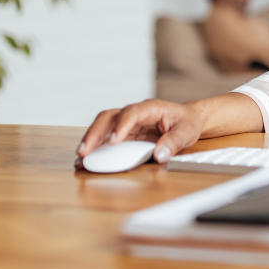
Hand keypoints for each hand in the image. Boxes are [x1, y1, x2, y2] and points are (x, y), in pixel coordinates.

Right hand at [76, 99, 203, 163]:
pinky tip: (86, 160)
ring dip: (90, 140)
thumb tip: (160, 155)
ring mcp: (126, 123)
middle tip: (85, 151)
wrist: (187, 119)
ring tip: (81, 158)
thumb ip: (174, 142)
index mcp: (151, 108)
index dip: (121, 126)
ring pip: (102, 125)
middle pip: (109, 117)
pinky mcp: (123, 133)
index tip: (113, 142)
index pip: (132, 113)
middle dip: (95, 133)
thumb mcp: (187, 131)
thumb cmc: (186, 123)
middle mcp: (134, 113)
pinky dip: (95, 148)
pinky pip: (105, 137)